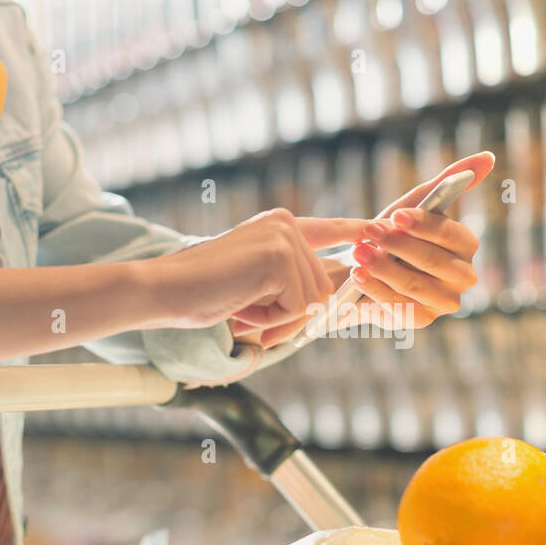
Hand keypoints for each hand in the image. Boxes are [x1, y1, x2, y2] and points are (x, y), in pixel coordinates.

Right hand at [153, 208, 366, 346]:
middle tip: (248, 311)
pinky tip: (240, 306)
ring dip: (278, 318)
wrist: (163, 291)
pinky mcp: (279, 259)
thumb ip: (291, 282)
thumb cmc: (201, 293)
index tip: (382, 228)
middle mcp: (285, 224)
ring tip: (241, 305)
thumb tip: (334, 297)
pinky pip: (298, 308)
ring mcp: (284, 238)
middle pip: (324, 285)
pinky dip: (270, 320)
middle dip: (292, 314)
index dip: (358, 231)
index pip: (331, 228)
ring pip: (313, 300)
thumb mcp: (255, 284)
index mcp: (278, 225)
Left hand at [349, 152, 492, 330]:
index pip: (451, 235)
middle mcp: (464, 277)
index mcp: (467, 246)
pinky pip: (399, 306)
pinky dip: (376, 288)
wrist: (363, 266)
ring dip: (383, 267)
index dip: (423, 225)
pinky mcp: (421, 320)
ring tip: (358, 253)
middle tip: (370, 232)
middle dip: (398, 245)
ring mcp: (444, 302)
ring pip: (415, 285)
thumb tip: (489, 157)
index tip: (395, 215)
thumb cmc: (394, 234)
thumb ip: (449, 182)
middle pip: (434, 262)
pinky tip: (359, 275)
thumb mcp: (415, 206)